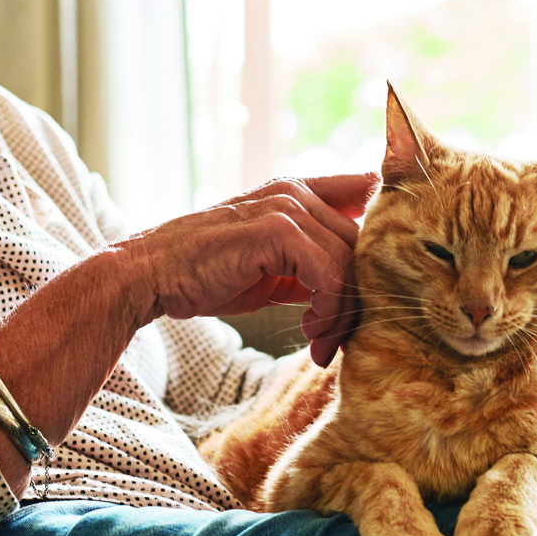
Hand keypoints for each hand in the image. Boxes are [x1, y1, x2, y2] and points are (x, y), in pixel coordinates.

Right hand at [111, 173, 375, 365]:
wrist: (152, 275)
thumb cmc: (207, 274)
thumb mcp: (273, 267)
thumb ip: (312, 266)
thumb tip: (354, 293)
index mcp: (298, 191)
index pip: (366, 192)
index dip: (384, 229)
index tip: (383, 280)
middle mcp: (297, 192)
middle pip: (364, 243)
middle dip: (359, 297)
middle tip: (337, 340)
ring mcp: (288, 208)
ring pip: (350, 263)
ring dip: (342, 314)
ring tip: (321, 343)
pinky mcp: (277, 232)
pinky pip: (329, 275)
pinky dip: (327, 312)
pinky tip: (310, 332)